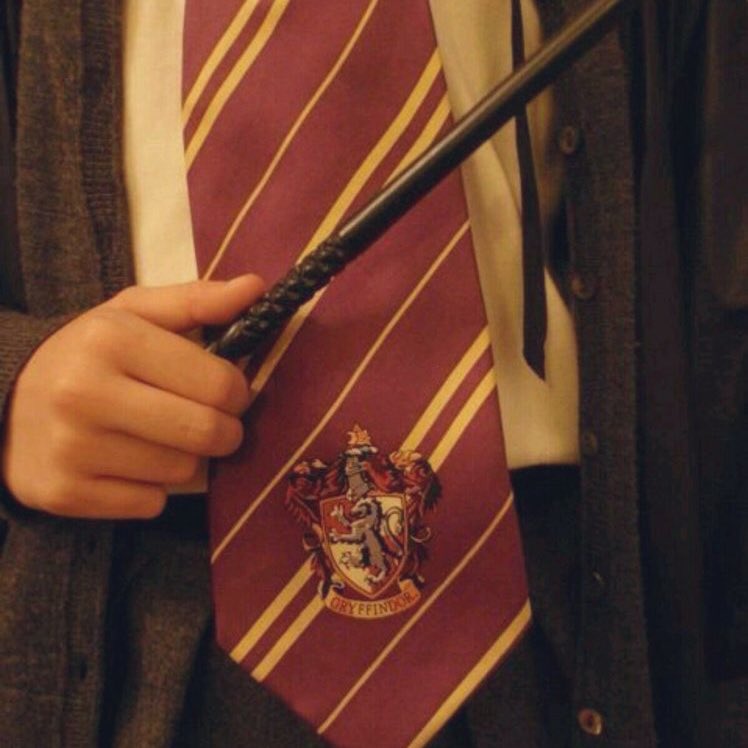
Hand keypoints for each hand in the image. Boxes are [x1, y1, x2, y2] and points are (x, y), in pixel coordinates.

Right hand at [1, 275, 264, 518]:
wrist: (3, 400)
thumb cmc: (88, 353)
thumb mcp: (134, 313)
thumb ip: (198, 300)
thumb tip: (256, 288)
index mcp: (111, 339)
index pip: (219, 384)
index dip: (238, 392)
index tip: (229, 391)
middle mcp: (85, 394)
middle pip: (206, 432)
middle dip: (225, 430)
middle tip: (211, 421)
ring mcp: (71, 448)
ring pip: (182, 472)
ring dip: (185, 457)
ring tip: (160, 437)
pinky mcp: (64, 494)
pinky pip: (150, 504)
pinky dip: (152, 489)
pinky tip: (128, 463)